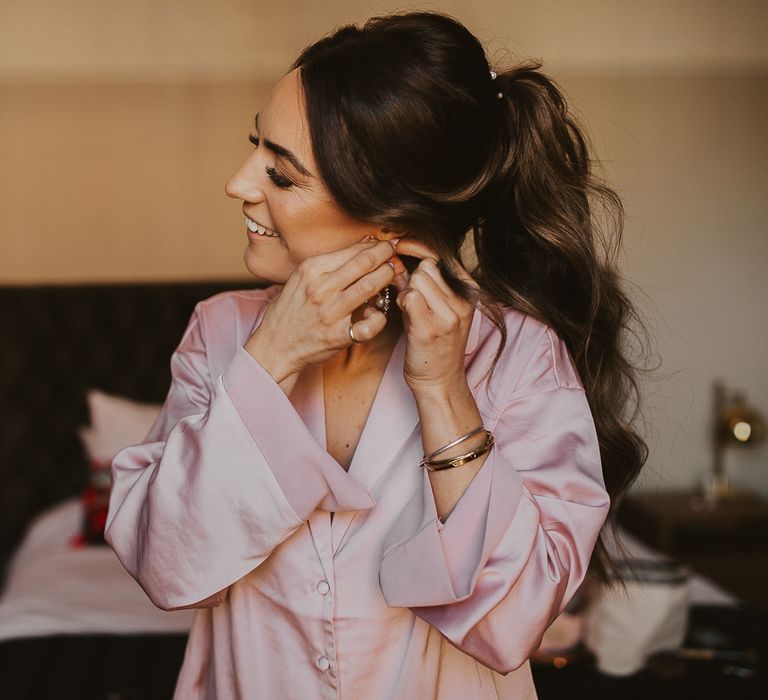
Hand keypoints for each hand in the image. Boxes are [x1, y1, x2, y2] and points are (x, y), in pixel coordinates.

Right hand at [244, 238, 405, 381]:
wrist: (276, 345)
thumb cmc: (291, 310)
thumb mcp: (302, 279)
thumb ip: (328, 264)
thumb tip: (363, 246)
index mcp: (310, 270)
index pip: (352, 251)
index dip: (375, 246)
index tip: (387, 244)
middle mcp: (320, 289)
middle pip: (364, 263)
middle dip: (386, 255)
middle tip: (396, 254)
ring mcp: (330, 313)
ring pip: (369, 288)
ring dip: (387, 278)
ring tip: (393, 274)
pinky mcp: (338, 336)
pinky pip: (369, 325)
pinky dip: (379, 318)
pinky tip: (378, 313)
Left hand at [393, 239, 477, 393]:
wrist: (441, 382)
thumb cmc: (436, 344)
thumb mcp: (439, 308)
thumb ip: (423, 283)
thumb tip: (398, 256)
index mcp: (469, 292)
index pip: (443, 255)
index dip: (418, 247)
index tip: (400, 245)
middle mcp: (463, 302)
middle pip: (427, 267)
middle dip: (413, 279)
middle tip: (411, 299)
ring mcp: (449, 316)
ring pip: (417, 280)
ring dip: (406, 292)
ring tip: (411, 312)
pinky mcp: (430, 329)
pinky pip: (409, 297)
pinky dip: (402, 303)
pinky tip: (405, 317)